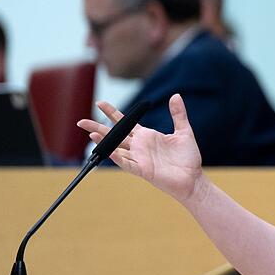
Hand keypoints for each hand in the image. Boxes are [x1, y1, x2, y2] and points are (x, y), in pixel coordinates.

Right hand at [77, 94, 203, 202]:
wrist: (194, 178)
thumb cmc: (188, 158)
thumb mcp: (184, 131)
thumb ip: (178, 114)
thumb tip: (176, 95)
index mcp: (146, 136)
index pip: (125, 122)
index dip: (112, 113)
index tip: (100, 103)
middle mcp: (139, 147)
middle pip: (114, 135)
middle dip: (97, 127)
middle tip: (81, 121)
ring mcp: (139, 158)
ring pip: (116, 148)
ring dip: (103, 141)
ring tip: (90, 133)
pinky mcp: (143, 170)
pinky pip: (126, 163)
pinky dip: (116, 157)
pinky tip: (107, 150)